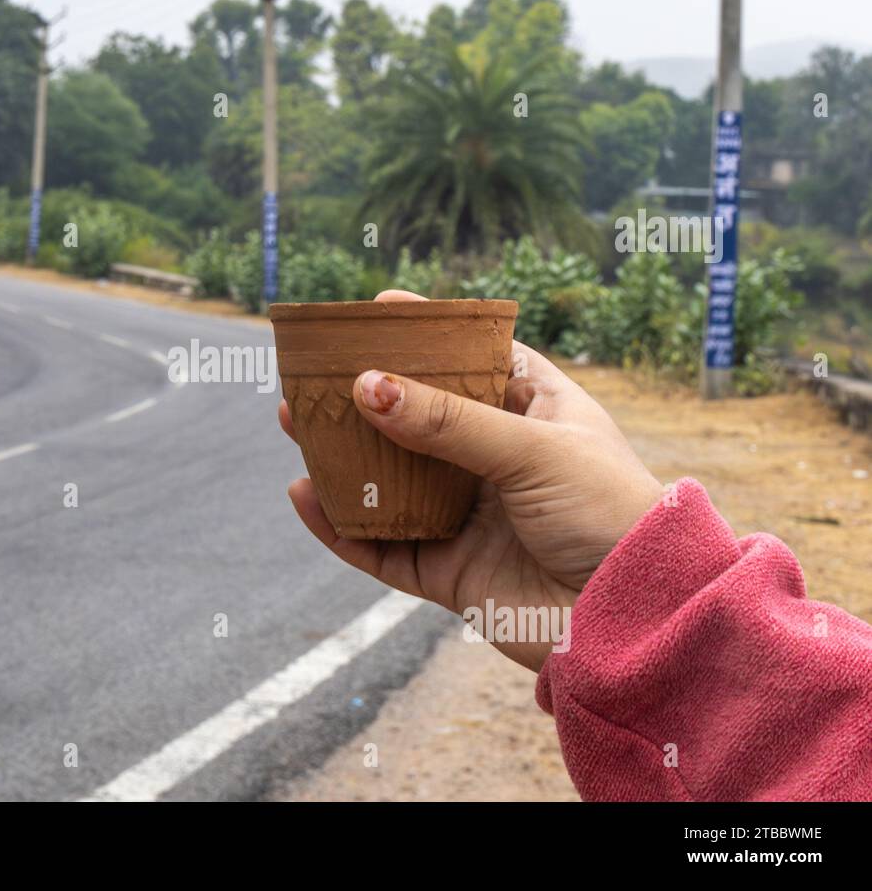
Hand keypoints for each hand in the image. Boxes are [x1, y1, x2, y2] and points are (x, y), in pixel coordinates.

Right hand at [279, 289, 663, 670]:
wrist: (635, 620)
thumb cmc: (608, 515)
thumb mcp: (532, 450)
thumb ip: (447, 422)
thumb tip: (367, 387)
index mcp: (537, 414)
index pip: (475, 362)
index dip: (430, 336)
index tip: (380, 309)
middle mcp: (498, 462)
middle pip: (417, 420)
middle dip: (365, 397)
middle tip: (314, 373)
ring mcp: (471, 518)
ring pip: (390, 481)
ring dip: (341, 456)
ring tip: (295, 424)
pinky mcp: (450, 573)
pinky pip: (382, 547)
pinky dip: (341, 526)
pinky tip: (305, 496)